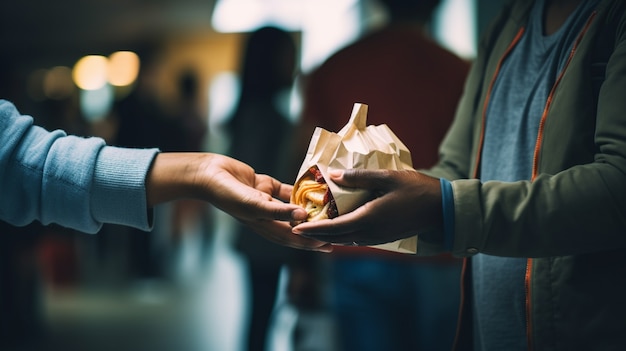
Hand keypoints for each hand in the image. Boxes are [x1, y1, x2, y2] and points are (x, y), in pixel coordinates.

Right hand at [146, 153, 331, 251]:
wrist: (208, 173)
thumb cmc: (227, 194)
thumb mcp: (254, 204)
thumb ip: (278, 210)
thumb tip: (303, 216)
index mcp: (262, 226)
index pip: (290, 238)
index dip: (308, 243)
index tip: (327, 244)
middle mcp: (265, 216)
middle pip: (294, 227)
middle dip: (312, 231)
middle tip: (334, 233)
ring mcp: (265, 200)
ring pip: (291, 208)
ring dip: (307, 209)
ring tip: (328, 211)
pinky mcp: (263, 184)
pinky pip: (284, 189)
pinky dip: (297, 190)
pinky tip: (313, 187)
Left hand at [292, 169, 442, 246]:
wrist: (441, 209)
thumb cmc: (415, 189)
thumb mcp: (386, 177)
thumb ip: (358, 178)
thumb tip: (332, 175)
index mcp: (368, 220)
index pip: (333, 228)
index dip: (312, 229)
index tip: (295, 228)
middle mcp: (370, 233)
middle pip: (336, 238)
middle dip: (315, 234)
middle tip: (298, 226)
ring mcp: (377, 238)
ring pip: (346, 240)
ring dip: (329, 235)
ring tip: (313, 225)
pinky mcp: (383, 237)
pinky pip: (357, 238)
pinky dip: (343, 234)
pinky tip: (338, 225)